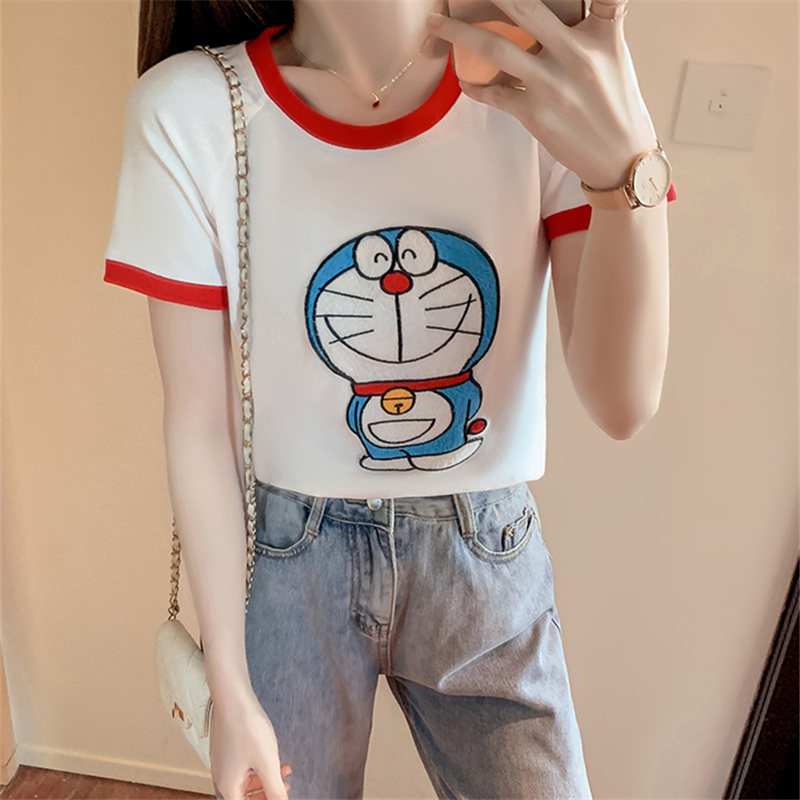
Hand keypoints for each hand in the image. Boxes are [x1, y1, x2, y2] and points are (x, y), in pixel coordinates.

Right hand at [210, 689, 291, 798]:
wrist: (233, 696)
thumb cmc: (247, 728)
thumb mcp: (267, 763)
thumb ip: (275, 790)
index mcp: (228, 785)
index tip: (279, 797)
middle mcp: (221, 775)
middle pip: (244, 795)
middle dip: (267, 792)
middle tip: (286, 787)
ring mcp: (223, 759)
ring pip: (246, 779)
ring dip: (266, 777)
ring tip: (284, 769)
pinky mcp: (226, 745)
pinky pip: (243, 764)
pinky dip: (259, 764)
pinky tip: (270, 754)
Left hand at [426, 0, 657, 187]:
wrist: (619, 157)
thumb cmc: (615, 104)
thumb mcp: (614, 53)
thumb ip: (595, 21)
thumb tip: (562, 10)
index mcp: (601, 33)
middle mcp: (576, 55)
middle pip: (525, 9)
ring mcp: (553, 86)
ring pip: (497, 50)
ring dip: (460, 34)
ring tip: (436, 24)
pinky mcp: (536, 115)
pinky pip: (495, 95)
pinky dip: (476, 87)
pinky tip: (465, 82)